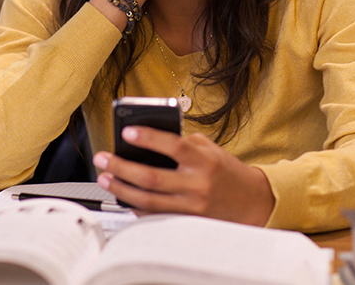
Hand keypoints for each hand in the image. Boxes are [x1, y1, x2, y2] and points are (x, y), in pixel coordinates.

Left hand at [93, 126, 274, 226]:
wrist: (251, 200)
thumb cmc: (225, 171)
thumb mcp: (209, 149)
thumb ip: (182, 144)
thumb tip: (147, 141)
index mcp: (204, 161)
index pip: (174, 146)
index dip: (149, 138)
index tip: (127, 132)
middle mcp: (197, 184)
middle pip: (152, 177)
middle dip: (122, 167)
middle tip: (103, 158)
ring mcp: (191, 206)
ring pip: (148, 200)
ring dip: (121, 189)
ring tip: (104, 177)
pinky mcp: (186, 221)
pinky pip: (154, 215)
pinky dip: (135, 205)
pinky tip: (122, 195)